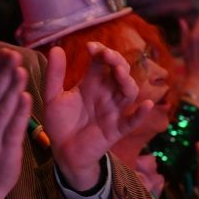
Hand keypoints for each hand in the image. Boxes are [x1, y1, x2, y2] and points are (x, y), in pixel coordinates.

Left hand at [44, 43, 153, 190]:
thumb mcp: (53, 97)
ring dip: (127, 81)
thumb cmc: (60, 123)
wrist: (62, 152)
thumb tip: (56, 48)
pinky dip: (140, 114)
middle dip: (116, 61)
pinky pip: (132, 121)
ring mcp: (113, 111)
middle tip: (106, 55)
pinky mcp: (116, 130)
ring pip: (128, 93)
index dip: (100, 52)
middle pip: (120, 73)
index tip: (90, 47)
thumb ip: (54, 75)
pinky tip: (146, 104)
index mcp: (92, 84)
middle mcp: (106, 94)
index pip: (102, 62)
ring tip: (119, 72)